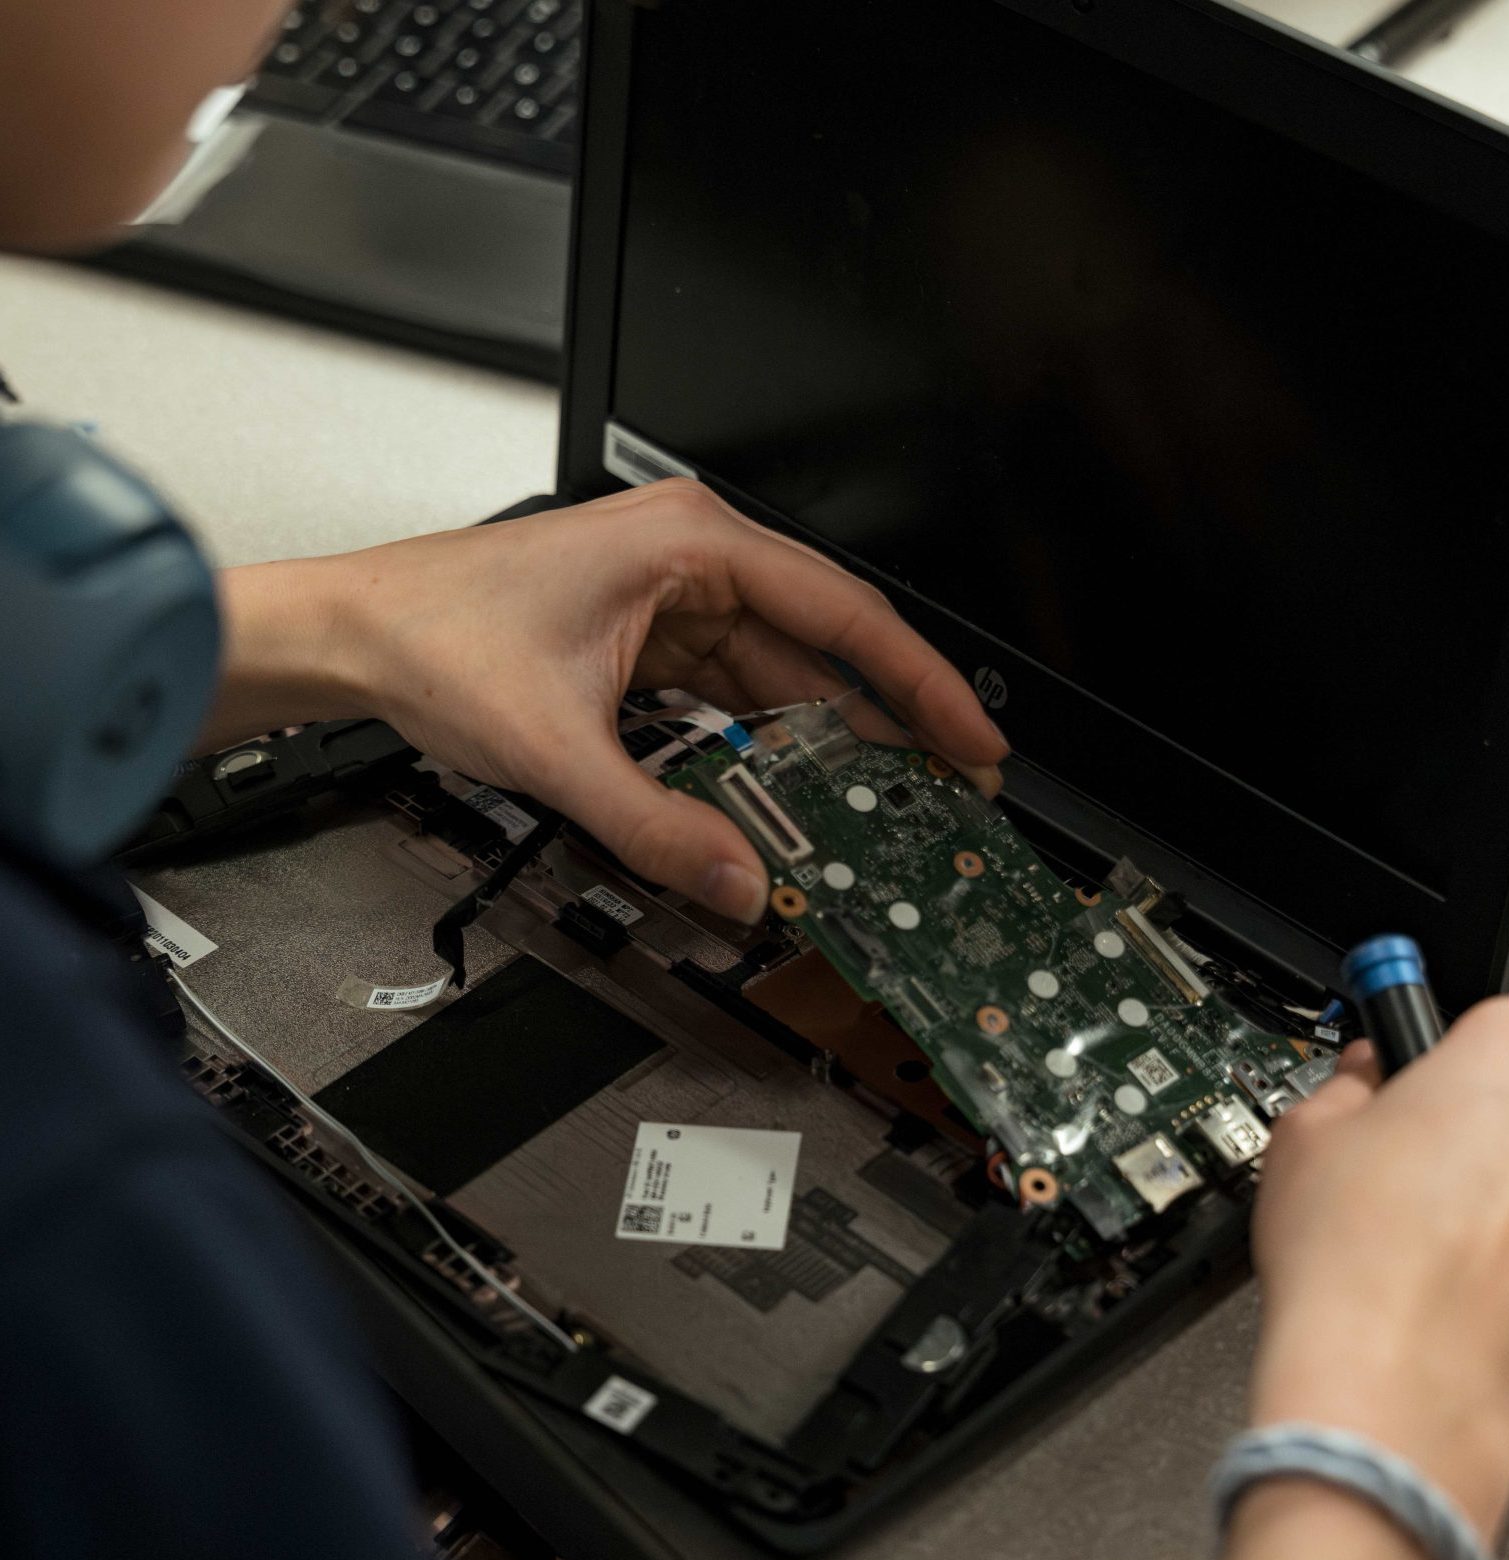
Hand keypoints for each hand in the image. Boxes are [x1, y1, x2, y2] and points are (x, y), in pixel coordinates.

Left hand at [206, 480, 1007, 920]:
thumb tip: (737, 881)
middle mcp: (693, 559)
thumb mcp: (557, 748)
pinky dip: (767, 740)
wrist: (351, 637)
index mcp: (690, 545)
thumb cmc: (433, 636)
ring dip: (826, 738)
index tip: (972, 735)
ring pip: (783, 674)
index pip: (842, 614)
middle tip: (946, 785)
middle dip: (887, 719)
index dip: (920, 682)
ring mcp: (673, 598)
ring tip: (880, 802)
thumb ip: (656, 827)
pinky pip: (736, 691)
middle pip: (824, 646)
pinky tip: (794, 786)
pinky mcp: (651, 637)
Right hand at [1249, 1000, 1508, 1539]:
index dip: (1450, 1062)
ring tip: (1442, 1254)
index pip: (1504, 1023)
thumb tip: (1366, 1084)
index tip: (1423, 1089)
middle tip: (1421, 1180)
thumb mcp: (1307, 1130)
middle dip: (1497, 1135)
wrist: (1390, 1392)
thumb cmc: (1356, 1263)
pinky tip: (1478, 1303)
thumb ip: (1353, 1082)